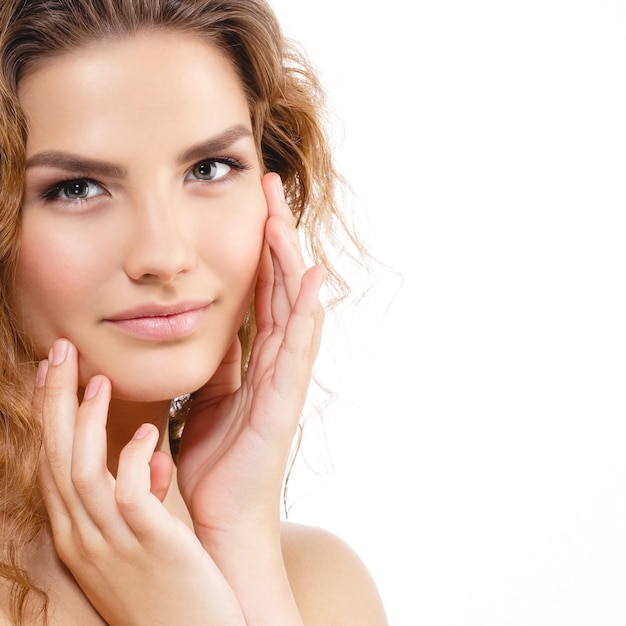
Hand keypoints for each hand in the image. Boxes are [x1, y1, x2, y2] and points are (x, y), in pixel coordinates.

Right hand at [35, 341, 244, 625]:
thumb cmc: (174, 584)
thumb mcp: (148, 536)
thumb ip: (143, 494)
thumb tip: (151, 456)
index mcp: (82, 531)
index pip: (55, 463)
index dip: (52, 416)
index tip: (57, 373)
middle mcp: (86, 537)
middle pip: (55, 458)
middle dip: (52, 402)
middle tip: (58, 351)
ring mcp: (113, 544)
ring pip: (79, 471)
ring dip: (83, 421)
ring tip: (97, 379)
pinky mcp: (151, 547)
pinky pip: (128, 493)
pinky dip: (131, 459)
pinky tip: (144, 433)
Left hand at [175, 173, 323, 621]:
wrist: (221, 518)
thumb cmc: (215, 464)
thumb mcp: (207, 401)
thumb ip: (218, 365)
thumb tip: (214, 332)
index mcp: (256, 361)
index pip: (261, 292)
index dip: (258, 249)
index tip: (252, 206)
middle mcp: (276, 363)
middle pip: (281, 287)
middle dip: (276, 237)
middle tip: (270, 189)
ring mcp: (285, 380)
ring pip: (294, 307)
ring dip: (291, 261)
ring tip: (284, 217)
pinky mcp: (284, 402)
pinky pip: (300, 349)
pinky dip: (306, 312)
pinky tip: (311, 277)